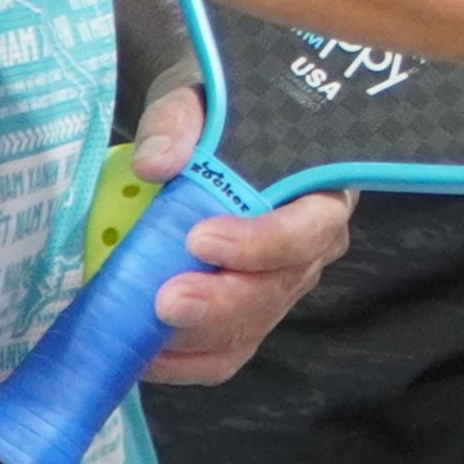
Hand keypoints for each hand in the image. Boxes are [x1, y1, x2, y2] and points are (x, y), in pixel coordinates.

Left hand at [114, 57, 354, 390]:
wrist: (204, 133)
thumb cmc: (214, 115)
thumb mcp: (195, 99)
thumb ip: (178, 123)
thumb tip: (156, 164)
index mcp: (319, 192)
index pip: (308, 229)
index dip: (260, 243)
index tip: (199, 239)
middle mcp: (309, 250)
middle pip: (277, 290)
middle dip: (220, 302)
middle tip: (164, 300)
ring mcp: (277, 289)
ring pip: (249, 329)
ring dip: (196, 337)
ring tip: (144, 331)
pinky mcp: (244, 319)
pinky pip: (224, 356)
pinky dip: (184, 363)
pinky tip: (144, 355)